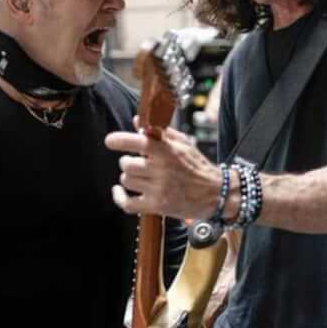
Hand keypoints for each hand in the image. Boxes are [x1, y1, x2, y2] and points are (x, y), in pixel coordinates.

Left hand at [105, 116, 220, 219]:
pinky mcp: (157, 206)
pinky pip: (127, 203)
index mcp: (168, 152)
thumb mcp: (184, 144)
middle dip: (128, 162)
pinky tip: (120, 192)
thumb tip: (137, 121)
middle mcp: (163, 170)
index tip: (110, 141)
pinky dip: (120, 198)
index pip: (139, 142)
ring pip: (126, 180)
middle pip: (126, 164)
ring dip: (129, 178)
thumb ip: (160, 132)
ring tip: (141, 177)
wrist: (216, 194)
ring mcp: (159, 189)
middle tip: (138, 163)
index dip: (120, 140)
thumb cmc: (197, 167)